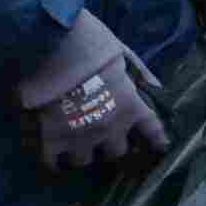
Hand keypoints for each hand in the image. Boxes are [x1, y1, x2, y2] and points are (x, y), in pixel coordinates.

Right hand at [13, 11, 169, 172]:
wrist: (49, 47)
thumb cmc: (87, 43)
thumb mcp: (121, 52)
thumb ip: (139, 72)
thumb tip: (156, 88)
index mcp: (129, 107)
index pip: (151, 131)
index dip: (155, 139)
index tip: (158, 146)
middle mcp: (108, 129)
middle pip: (116, 152)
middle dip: (110, 144)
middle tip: (102, 136)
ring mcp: (79, 139)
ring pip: (83, 160)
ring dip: (79, 151)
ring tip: (70, 144)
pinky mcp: (49, 142)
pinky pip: (51, 163)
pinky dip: (51, 159)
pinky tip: (48, 154)